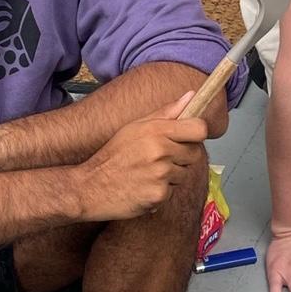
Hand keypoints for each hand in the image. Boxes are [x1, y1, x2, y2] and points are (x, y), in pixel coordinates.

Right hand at [76, 93, 208, 220]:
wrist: (90, 187)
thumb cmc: (114, 155)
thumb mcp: (135, 127)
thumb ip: (166, 112)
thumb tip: (192, 95)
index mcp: (157, 131)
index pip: (200, 129)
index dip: (196, 133)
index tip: (187, 137)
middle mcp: (161, 151)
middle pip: (195, 154)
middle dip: (182, 157)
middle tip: (158, 159)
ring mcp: (161, 175)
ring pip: (184, 175)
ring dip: (170, 176)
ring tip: (147, 173)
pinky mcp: (159, 196)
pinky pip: (172, 192)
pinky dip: (161, 192)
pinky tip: (144, 187)